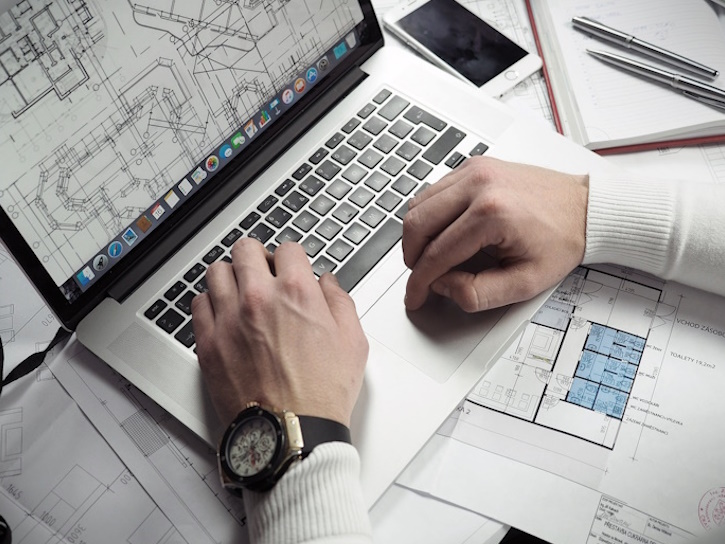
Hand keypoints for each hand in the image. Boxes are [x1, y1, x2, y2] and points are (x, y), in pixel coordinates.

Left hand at [192, 239, 367, 427]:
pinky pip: (198, 305)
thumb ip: (340, 302)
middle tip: (263, 270)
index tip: (291, 267)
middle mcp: (258, 299)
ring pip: (217, 272)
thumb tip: (328, 284)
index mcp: (296, 293)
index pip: (288, 249)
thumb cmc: (322, 394)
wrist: (292, 433)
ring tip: (240, 289)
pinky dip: (210, 302)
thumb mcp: (353, 342)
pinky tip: (223, 312)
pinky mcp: (209, 343)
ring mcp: (229, 319)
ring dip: (231, 275)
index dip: (292, 257)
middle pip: (245, 249)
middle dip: (257, 256)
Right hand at [403, 156, 587, 311]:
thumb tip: (443, 286)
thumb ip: (478, 294)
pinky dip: (429, 213)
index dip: (419, 282)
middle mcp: (479, 185)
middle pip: (417, 223)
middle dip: (411, 257)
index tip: (414, 296)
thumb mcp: (525, 283)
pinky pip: (433, 190)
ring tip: (429, 256)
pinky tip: (441, 232)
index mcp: (492, 214)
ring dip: (416, 234)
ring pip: (418, 204)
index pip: (436, 254)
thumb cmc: (562, 240)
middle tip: (419, 277)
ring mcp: (474, 170)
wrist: (586, 208)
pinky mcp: (474, 165)